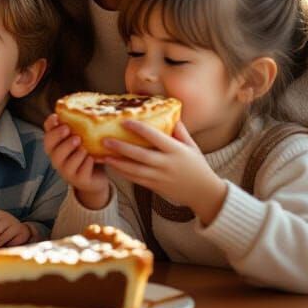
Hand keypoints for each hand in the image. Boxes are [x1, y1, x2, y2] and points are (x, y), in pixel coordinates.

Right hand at [43, 113, 110, 209]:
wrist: (96, 177)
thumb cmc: (86, 154)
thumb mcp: (81, 139)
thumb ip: (76, 127)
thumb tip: (81, 107)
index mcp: (56, 148)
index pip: (47, 135)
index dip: (49, 126)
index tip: (56, 117)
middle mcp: (58, 160)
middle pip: (52, 149)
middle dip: (59, 138)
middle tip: (69, 130)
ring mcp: (67, 172)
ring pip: (66, 162)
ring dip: (75, 153)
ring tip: (83, 147)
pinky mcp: (79, 180)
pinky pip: (81, 172)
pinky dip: (86, 164)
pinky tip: (92, 159)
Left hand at [103, 120, 226, 224]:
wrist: (204, 193)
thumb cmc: (197, 166)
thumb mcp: (192, 146)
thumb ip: (180, 131)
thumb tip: (171, 114)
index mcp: (175, 151)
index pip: (155, 137)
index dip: (139, 129)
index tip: (124, 121)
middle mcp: (166, 164)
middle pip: (140, 155)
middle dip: (121, 147)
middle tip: (105, 140)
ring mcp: (160, 177)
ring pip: (135, 170)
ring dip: (118, 163)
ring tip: (103, 155)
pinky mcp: (155, 186)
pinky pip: (136, 179)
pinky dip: (123, 173)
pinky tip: (113, 166)